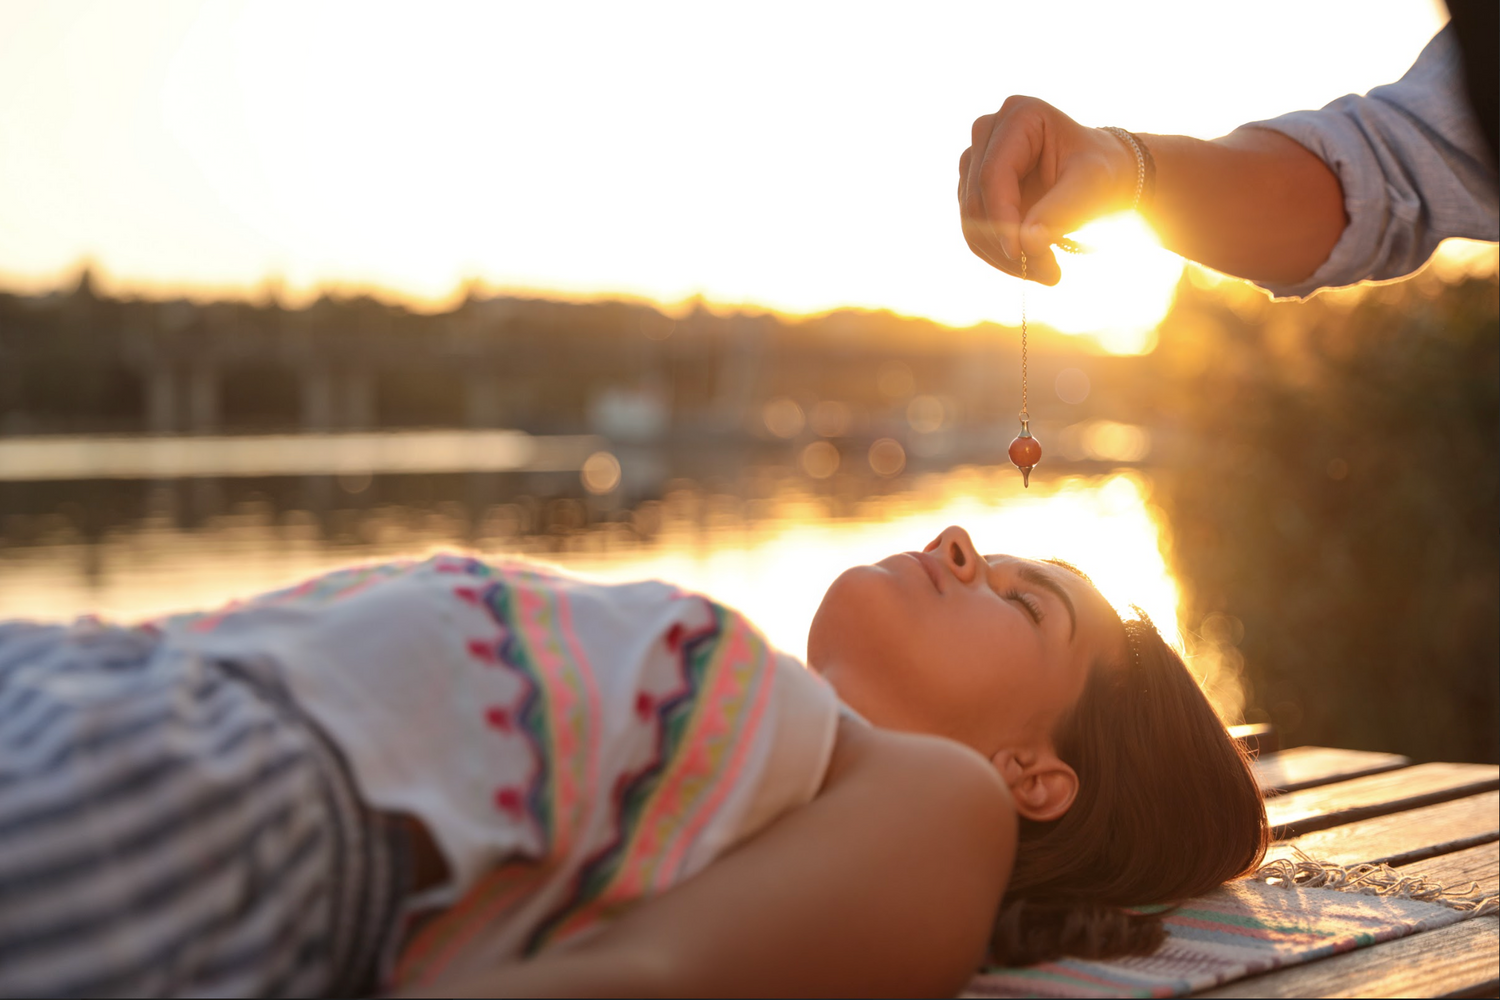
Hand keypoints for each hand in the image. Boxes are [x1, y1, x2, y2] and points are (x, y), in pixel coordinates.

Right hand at [958, 96, 1137, 284]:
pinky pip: (975, 232)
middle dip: (1006, 241)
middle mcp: (988, 133)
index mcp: (1018, 116)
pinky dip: (1000, 255)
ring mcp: (976, 162)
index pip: (994, 174)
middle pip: (976, 198)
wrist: (1104, 177)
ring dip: (1003, 255)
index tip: (1020, 254)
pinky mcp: (974, 191)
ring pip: (971, 220)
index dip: (1002, 217)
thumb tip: (1025, 244)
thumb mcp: (1092, 185)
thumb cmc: (1103, 172)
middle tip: (1047, 273)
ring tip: (1047, 272)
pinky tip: (1033, 266)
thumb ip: (1061, 210)